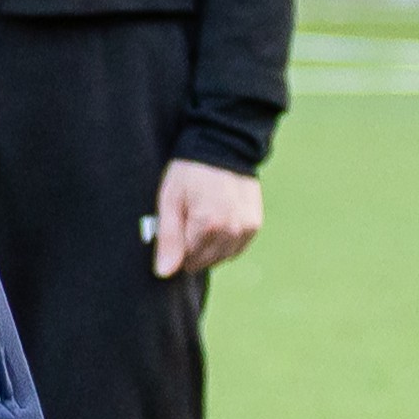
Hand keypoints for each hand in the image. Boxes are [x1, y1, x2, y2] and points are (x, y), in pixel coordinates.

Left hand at [149, 158, 261, 278]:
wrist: (223, 144)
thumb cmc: (189, 171)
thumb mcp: (170, 200)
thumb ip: (168, 238)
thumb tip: (164, 273)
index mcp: (207, 224)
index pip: (185, 259)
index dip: (175, 245)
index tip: (174, 225)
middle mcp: (231, 230)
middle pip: (203, 261)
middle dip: (190, 248)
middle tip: (187, 220)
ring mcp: (246, 229)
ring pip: (220, 258)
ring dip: (208, 248)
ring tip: (202, 219)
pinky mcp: (254, 225)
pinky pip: (235, 249)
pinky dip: (224, 243)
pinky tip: (217, 223)